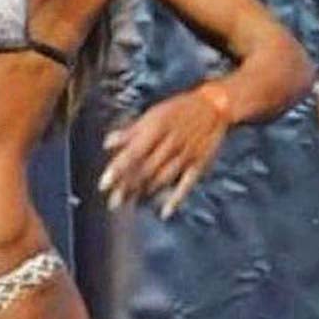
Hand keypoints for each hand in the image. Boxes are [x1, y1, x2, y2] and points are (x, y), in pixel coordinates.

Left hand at [97, 84, 231, 219]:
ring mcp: (185, 155)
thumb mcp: (153, 114)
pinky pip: (186, 184)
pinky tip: (165, 212)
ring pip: (162, 178)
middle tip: (113, 202)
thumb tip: (107, 143)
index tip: (103, 185)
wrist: (214, 105)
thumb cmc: (178, 109)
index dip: (117, 170)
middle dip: (127, 187)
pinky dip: (176, 199)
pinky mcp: (199, 164)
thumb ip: (130, 131)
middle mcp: (170, 143)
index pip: (132, 153)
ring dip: (145, 192)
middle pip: (145, 169)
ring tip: (130, 204)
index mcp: (156, 129)